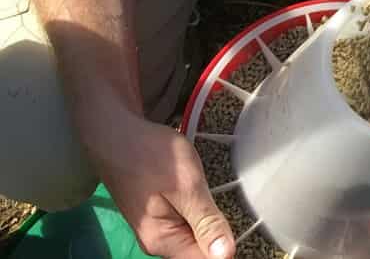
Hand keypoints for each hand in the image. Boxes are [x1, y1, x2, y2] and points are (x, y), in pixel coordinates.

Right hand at [88, 112, 234, 258]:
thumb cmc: (151, 156)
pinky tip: (204, 196)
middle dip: (219, 234)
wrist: (116, 134)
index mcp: (164, 241)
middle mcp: (158, 242)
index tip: (243, 228)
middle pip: (199, 251)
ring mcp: (156, 227)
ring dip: (209, 222)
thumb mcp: (187, 186)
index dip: (227, 248)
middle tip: (228, 205)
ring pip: (193, 235)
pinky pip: (185, 222)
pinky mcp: (157, 213)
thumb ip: (206, 222)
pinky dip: (198, 212)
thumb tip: (226, 257)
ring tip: (218, 197)